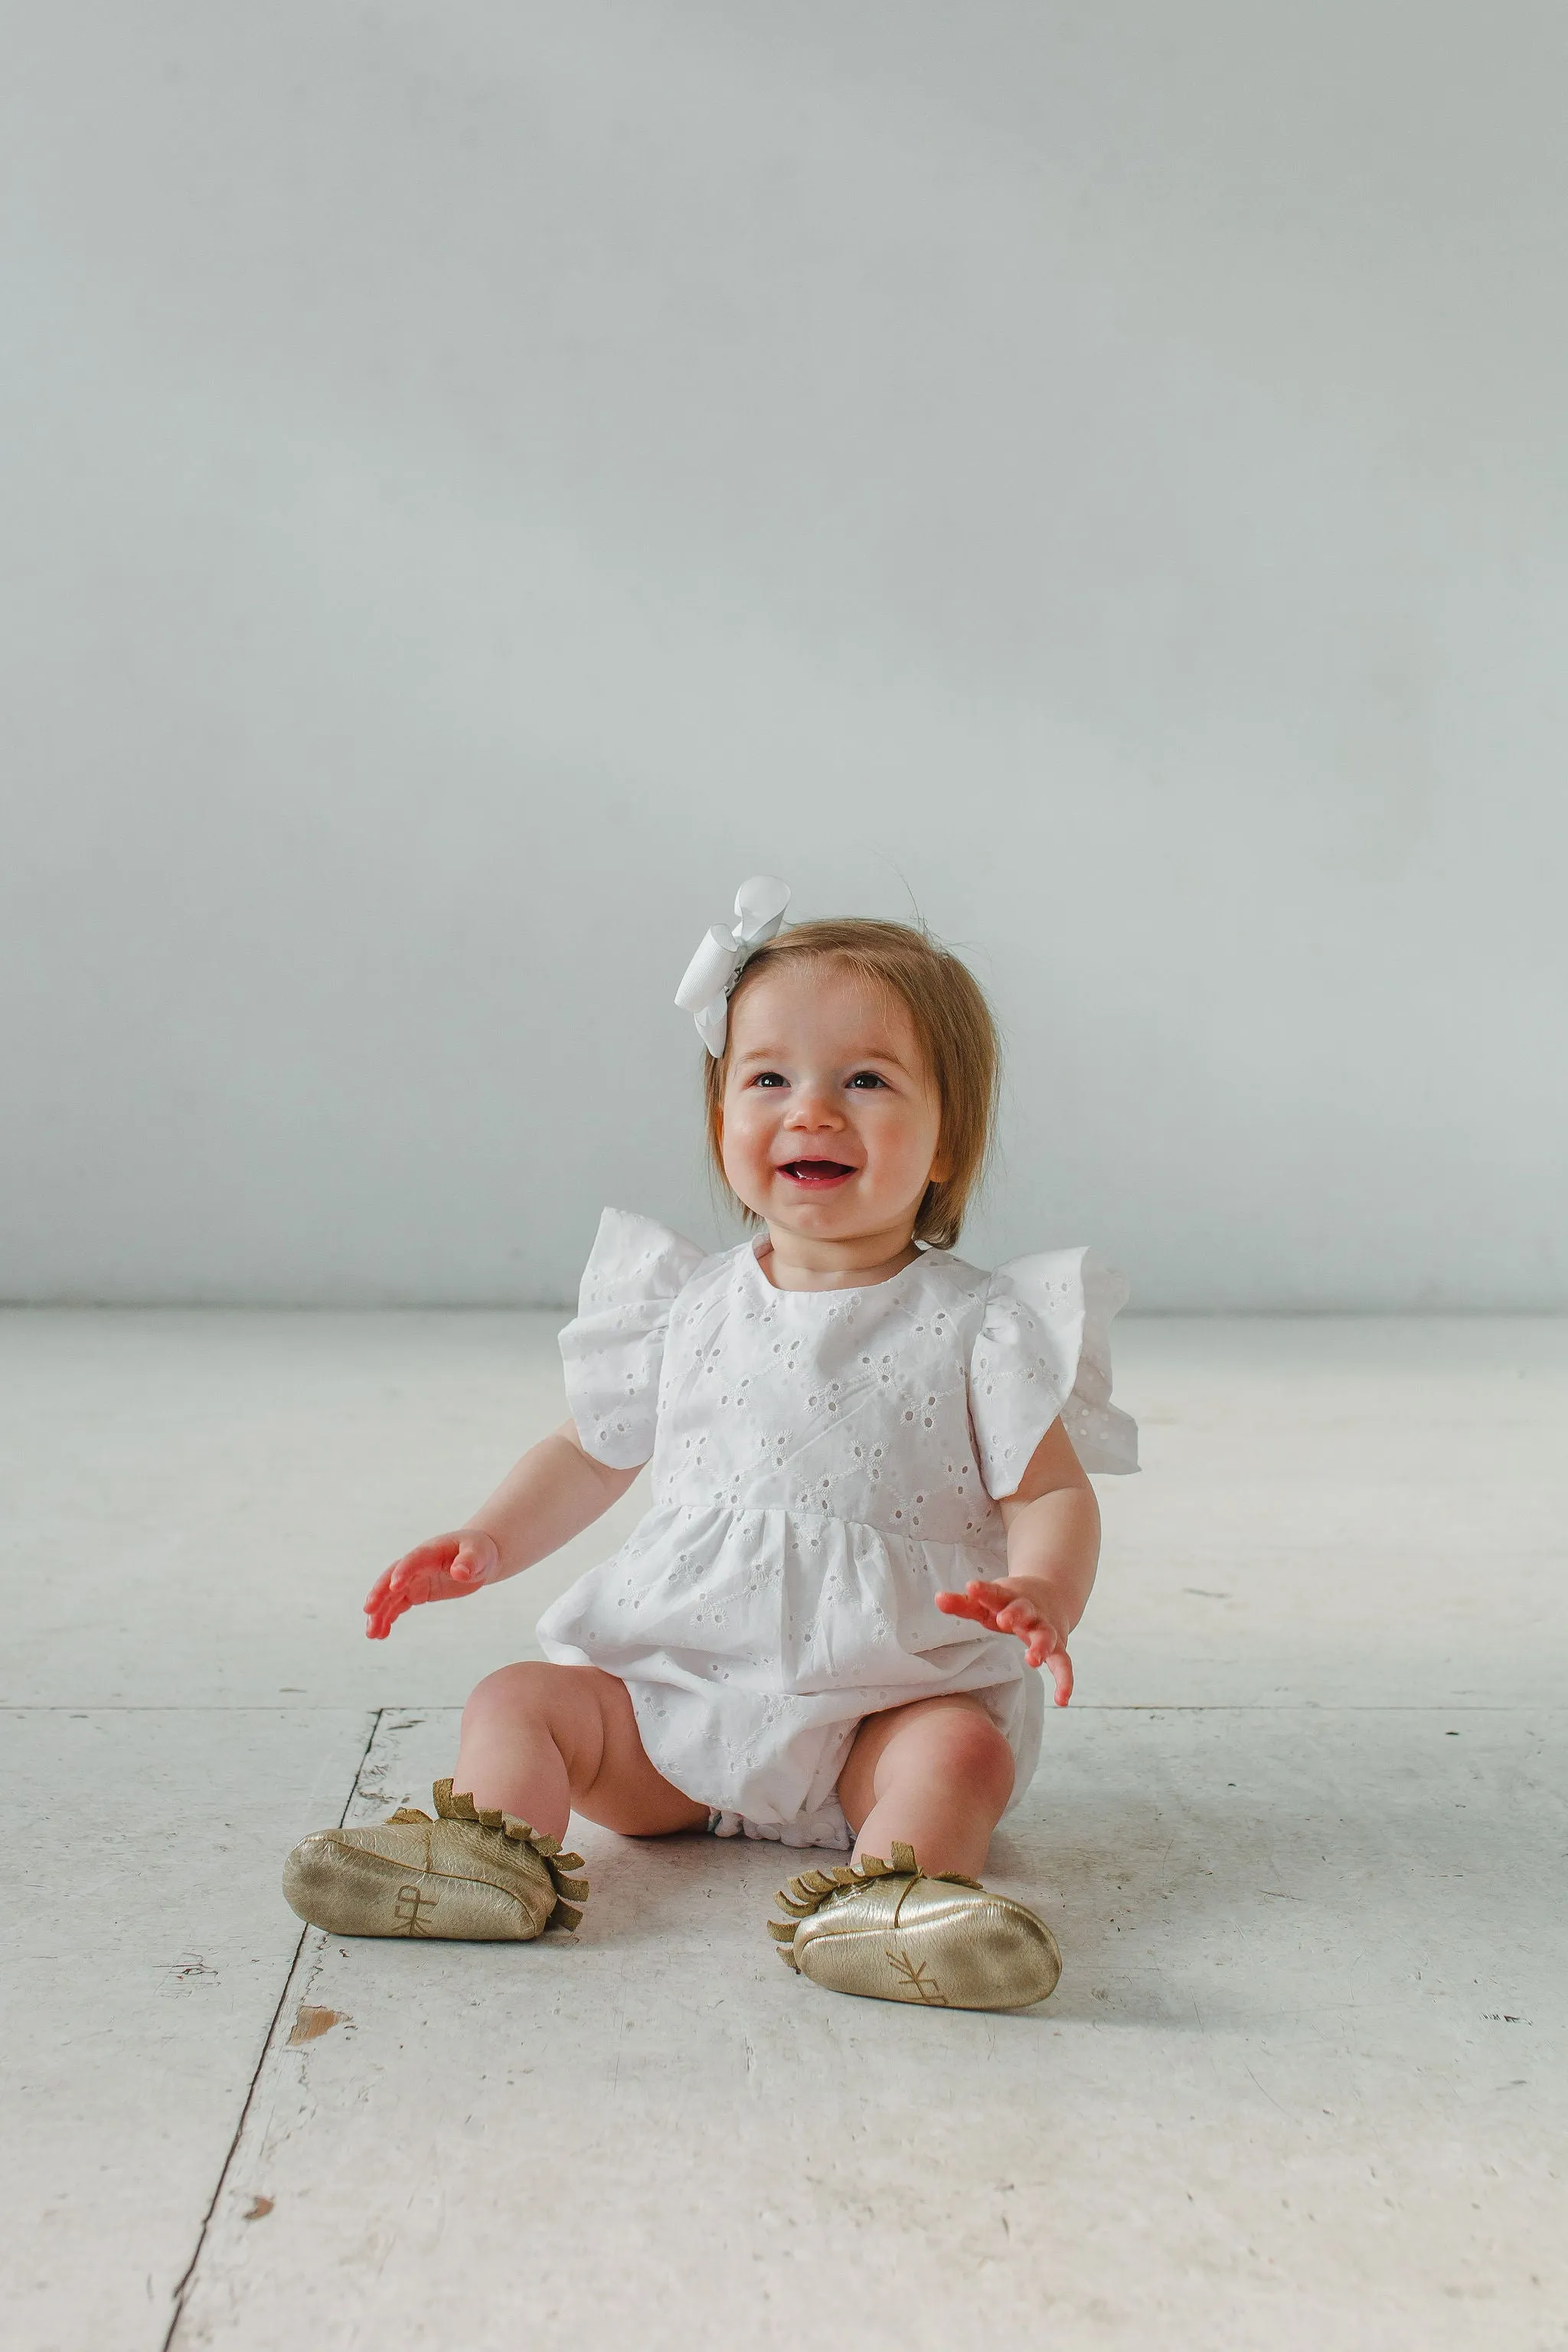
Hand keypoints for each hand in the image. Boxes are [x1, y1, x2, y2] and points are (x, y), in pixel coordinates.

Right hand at [363, 1528, 500, 1640]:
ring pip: (390, 1594)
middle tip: (369, 1610)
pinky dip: (388, 1617)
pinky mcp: (416, 1591)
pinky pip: (397, 1604)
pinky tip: (381, 1633)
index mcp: (431, 1551)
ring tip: (372, 1634)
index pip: (413, 1560)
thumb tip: (460, 1572)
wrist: (477, 1557)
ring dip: (379, 1612)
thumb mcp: (479, 1554)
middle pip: (393, 1576)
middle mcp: (417, 1564)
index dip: (403, 1571)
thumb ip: (469, 1561)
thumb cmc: (479, 1552)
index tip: (394, 1586)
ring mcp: (414, 1578)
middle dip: (380, 1592)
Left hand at [934, 1576, 1074, 1704]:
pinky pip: (1063, 1664)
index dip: (983, 1591)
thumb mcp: (987, 1602)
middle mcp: (1030, 1611)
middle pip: (1024, 1610)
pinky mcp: (1058, 1646)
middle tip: (1003, 1621)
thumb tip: (937, 1598)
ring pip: (1046, 1636)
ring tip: (1033, 1660)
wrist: (1050, 1595)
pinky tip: (1062, 1701)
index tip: (971, 1587)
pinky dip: (1065, 1680)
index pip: (995, 1592)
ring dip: (1041, 1646)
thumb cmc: (1009, 1604)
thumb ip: (963, 1603)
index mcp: (1009, 1598)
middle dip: (1014, 1614)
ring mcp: (1045, 1628)